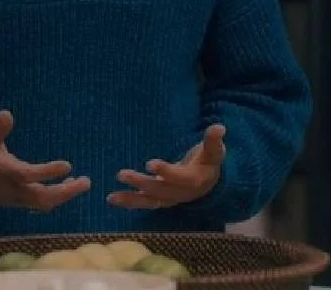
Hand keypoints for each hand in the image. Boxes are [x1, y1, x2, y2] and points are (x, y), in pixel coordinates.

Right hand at [0, 110, 90, 210]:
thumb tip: (7, 114)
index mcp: (6, 171)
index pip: (31, 175)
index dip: (50, 171)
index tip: (68, 165)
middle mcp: (13, 189)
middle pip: (43, 198)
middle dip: (66, 191)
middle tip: (85, 181)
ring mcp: (14, 198)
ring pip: (42, 203)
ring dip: (62, 195)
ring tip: (78, 183)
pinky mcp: (15, 201)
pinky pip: (37, 204)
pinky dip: (52, 198)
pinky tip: (63, 187)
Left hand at [107, 124, 225, 209]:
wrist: (208, 183)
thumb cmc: (208, 162)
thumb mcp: (213, 150)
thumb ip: (213, 140)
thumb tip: (219, 127)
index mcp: (194, 180)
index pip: (179, 177)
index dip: (166, 171)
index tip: (150, 163)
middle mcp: (180, 193)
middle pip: (160, 190)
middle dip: (141, 183)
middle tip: (122, 174)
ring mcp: (169, 199)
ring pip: (149, 201)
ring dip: (130, 198)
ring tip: (111, 197)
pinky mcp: (160, 200)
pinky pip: (144, 203)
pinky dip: (129, 202)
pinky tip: (112, 199)